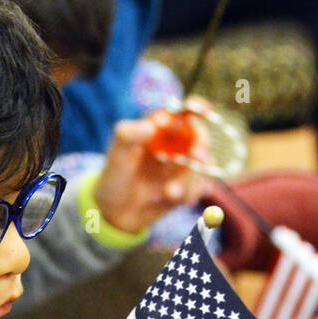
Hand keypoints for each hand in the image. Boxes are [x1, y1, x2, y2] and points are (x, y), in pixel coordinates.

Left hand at [93, 115, 207, 234]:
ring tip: (169, 192)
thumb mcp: (116, 155)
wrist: (115, 212)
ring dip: (190, 179)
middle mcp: (176, 144)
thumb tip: (152, 125)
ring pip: (202, 166)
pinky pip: (199, 187)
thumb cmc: (115, 177)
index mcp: (160, 128)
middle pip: (199, 137)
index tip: (202, 109)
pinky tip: (171, 199)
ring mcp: (184, 166)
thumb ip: (128, 135)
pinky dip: (189, 193)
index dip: (194, 107)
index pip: (181, 112)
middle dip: (201, 146)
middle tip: (196, 156)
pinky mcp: (188, 187)